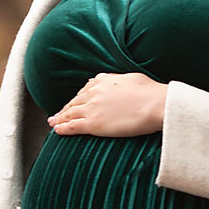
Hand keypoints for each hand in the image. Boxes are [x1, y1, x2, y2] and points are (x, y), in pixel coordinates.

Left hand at [48, 71, 167, 137]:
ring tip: (53, 123)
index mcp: (103, 80)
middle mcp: (94, 92)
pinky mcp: (93, 123)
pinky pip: (73, 126)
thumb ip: (119, 81)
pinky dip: (63, 128)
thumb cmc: (150, 92)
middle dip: (64, 109)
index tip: (73, 103)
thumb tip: (118, 83)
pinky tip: (57, 130)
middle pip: (74, 102)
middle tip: (56, 115)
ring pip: (70, 114)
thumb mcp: (132, 78)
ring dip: (59, 119)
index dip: (77, 99)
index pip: (85, 90)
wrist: (155, 104)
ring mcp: (92, 108)